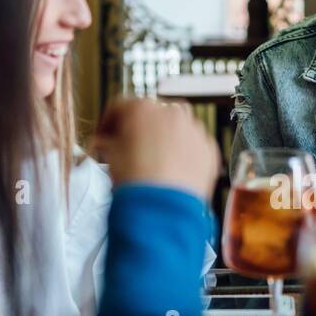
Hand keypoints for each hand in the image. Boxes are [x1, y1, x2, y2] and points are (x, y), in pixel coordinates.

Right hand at [95, 99, 220, 201]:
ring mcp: (193, 130)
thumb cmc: (137, 183)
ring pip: (178, 128)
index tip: (108, 134)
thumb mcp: (110, 157)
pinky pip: (195, 146)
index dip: (110, 123)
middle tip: (133, 148)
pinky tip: (175, 170)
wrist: (163, 208)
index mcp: (142, 109)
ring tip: (156, 162)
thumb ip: (108, 142)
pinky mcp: (208, 149)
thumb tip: (107, 143)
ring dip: (166, 139)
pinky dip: (186, 153)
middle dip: (142, 129)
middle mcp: (171, 113)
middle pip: (152, 114)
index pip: (121, 107)